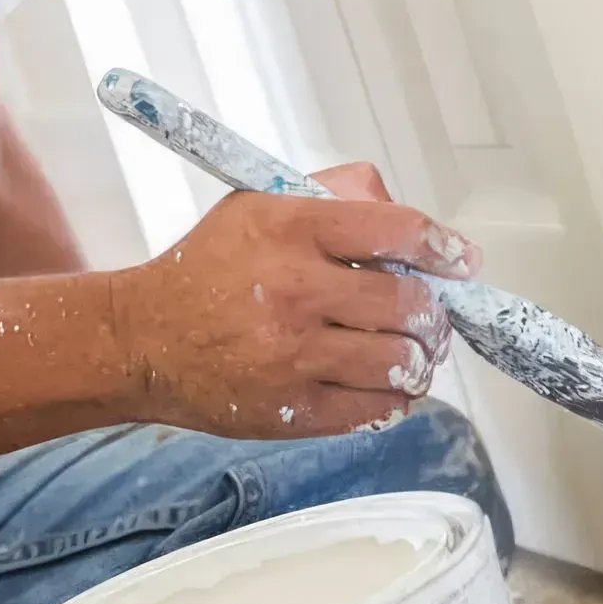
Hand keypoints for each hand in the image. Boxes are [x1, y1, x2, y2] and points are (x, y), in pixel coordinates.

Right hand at [108, 163, 478, 436]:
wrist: (140, 341)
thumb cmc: (208, 269)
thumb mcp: (259, 204)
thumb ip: (336, 194)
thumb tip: (408, 224)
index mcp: (290, 227)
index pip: (397, 230)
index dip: (443, 247)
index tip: (461, 260)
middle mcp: (295, 290)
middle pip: (410, 303)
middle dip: (433, 313)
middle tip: (430, 317)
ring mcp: (294, 354)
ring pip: (402, 361)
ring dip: (419, 359)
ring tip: (409, 353)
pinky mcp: (292, 409)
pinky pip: (377, 409)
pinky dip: (395, 399)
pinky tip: (384, 385)